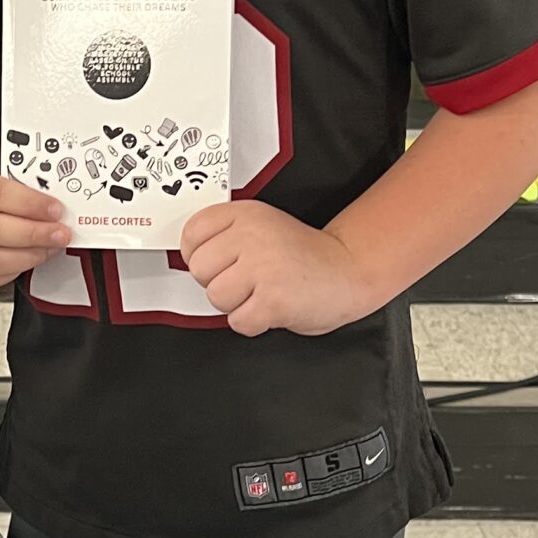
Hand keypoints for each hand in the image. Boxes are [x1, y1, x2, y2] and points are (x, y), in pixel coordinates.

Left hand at [178, 200, 371, 337]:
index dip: (199, 255)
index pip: (191, 234)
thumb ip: (226, 235)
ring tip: (262, 292)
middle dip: (219, 282)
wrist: (349, 271)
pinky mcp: (272, 299)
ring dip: (237, 304)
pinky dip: (253, 322)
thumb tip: (188, 255)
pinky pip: (238, 321)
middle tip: (248, 280)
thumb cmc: (303, 256)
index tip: (218, 262)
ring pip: (216, 297)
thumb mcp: (263, 227)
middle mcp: (252, 235)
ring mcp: (262, 267)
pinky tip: (271, 307)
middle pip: (199, 270)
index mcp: (246, 214)